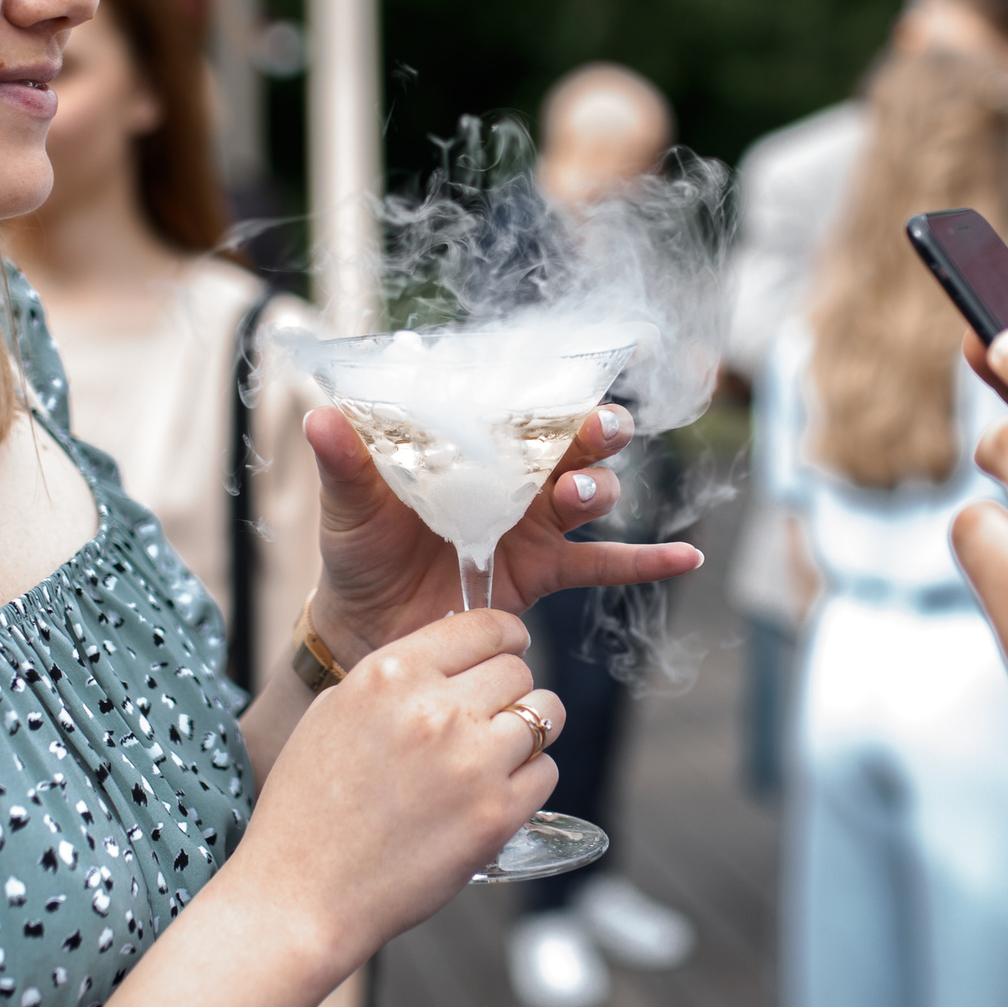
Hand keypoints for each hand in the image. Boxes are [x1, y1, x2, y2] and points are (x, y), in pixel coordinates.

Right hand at [231, 610, 566, 966]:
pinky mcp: (496, 815)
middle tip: (487, 718)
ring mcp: (472, 763)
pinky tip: (490, 795)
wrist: (301, 897)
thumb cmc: (308, 810)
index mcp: (391, 674)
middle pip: (519, 671)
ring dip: (528, 732)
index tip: (505, 652)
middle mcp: (437, 710)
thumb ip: (395, 681)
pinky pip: (546, 773)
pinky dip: (528, 781)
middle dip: (509, 690)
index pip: (485, 625)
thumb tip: (450, 662)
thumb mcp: (334, 714)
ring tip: (496, 755)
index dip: (504, 638)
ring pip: (545, 716)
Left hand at [301, 402, 703, 661]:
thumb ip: (346, 464)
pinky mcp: (543, 573)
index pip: (519, 409)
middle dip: (591, 431)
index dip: (553, 391)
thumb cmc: (357, 557)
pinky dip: (648, 562)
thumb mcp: (349, 509)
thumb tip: (319, 415)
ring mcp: (532, 526)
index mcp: (471, 450)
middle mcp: (511, 481)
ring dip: (599, 487)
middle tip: (598, 429)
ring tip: (585, 493)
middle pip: (566, 445)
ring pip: (585, 496)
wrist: (367, 632)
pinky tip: (688, 556)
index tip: (581, 375)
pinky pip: (604, 565)